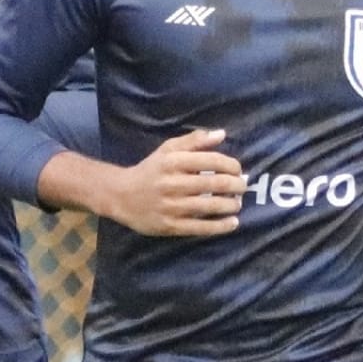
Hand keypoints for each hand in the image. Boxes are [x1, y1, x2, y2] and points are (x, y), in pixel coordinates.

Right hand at [99, 128, 242, 236]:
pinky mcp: (170, 225)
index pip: (211, 161)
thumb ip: (194, 141)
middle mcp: (172, 184)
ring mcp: (170, 206)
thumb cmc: (151, 170)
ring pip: (210, 206)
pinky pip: (200, 227)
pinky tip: (233, 223)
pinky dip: (221, 226)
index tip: (238, 170)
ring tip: (237, 203)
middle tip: (242, 187)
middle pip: (214, 184)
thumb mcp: (167, 150)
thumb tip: (221, 134)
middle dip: (236, 185)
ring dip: (231, 205)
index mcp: (172, 162)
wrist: (119, 196)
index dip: (231, 165)